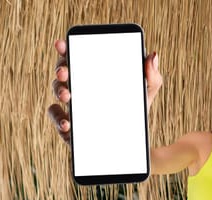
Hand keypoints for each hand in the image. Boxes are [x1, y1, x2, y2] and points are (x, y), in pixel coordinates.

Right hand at [46, 39, 163, 144]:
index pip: (77, 57)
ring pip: (58, 94)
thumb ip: (152, 77)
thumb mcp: (146, 93)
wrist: (134, 142)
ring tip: (68, 96)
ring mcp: (73, 107)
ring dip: (59, 92)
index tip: (62, 44)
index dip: (66, 48)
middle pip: (63, 73)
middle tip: (65, 72)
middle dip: (60, 70)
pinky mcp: (72, 128)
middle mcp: (80, 88)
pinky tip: (68, 123)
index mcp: (94, 75)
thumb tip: (153, 56)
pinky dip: (59, 120)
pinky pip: (59, 122)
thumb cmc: (135, 112)